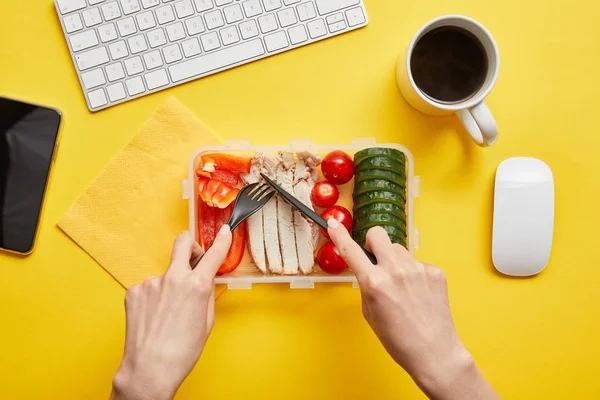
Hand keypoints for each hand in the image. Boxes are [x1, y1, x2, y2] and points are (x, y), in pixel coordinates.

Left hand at [111, 226, 231, 399]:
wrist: (150, 368)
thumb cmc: (182, 351)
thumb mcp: (207, 321)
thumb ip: (207, 295)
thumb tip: (206, 281)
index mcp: (197, 286)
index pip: (213, 255)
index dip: (222, 241)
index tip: (225, 232)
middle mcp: (173, 278)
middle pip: (182, 244)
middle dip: (190, 246)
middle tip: (192, 257)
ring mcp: (151, 283)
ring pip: (165, 274)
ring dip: (169, 285)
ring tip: (168, 313)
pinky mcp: (134, 291)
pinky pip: (148, 287)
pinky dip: (153, 297)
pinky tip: (154, 316)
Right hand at [327, 219, 498, 399]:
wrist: (434, 352)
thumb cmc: (400, 340)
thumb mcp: (370, 314)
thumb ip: (366, 286)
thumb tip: (367, 271)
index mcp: (374, 283)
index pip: (351, 250)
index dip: (338, 234)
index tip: (333, 224)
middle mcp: (395, 271)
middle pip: (377, 234)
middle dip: (372, 243)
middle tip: (376, 259)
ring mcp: (417, 269)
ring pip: (399, 249)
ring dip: (394, 260)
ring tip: (401, 286)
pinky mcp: (435, 272)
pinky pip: (417, 262)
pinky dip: (414, 273)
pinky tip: (417, 293)